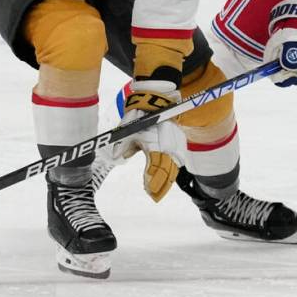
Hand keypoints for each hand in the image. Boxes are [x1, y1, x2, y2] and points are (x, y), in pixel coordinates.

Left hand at [117, 80, 185, 201]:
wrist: (156, 101)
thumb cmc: (140, 115)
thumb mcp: (129, 129)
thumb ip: (123, 144)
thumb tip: (116, 157)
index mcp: (156, 143)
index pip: (155, 168)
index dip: (152, 181)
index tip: (148, 191)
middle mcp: (168, 145)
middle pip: (167, 171)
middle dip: (160, 185)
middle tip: (154, 196)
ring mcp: (176, 144)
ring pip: (173, 167)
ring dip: (167, 180)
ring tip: (159, 191)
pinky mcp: (179, 142)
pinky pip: (177, 160)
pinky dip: (171, 171)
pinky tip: (166, 179)